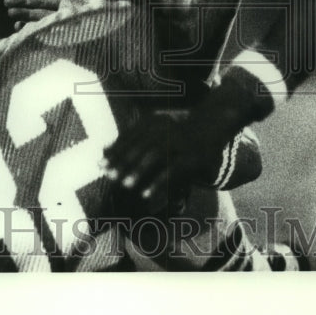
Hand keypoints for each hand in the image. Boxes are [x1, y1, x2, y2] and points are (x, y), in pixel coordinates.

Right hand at [4, 0, 104, 29]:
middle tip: (4, 1)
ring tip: (9, 15)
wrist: (146, 9)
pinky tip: (23, 30)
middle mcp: (80, 2)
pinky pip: (57, 31)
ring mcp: (79, 18)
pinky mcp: (82, 32)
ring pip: (47, 16)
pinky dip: (40, 31)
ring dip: (28, 16)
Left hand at [102, 81, 264, 207]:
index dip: (116, 150)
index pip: (130, 136)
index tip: (101, 163)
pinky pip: (171, 171)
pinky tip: (145, 194)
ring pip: (154, 157)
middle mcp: (165, 128)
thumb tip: (104, 149)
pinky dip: (157, 183)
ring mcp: (179, 141)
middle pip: (139, 146)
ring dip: (138, 171)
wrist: (214, 120)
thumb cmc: (180, 127)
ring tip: (124, 185)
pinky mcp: (191, 156)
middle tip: (109, 175)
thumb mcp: (156, 126)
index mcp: (154, 120)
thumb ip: (133, 136)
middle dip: (123, 162)